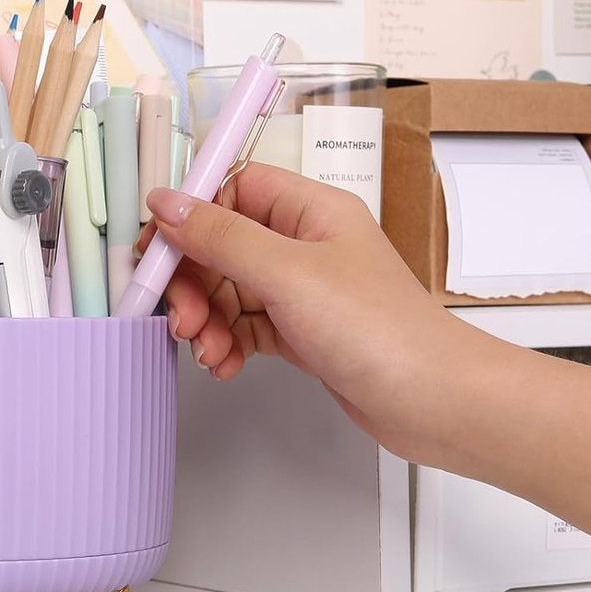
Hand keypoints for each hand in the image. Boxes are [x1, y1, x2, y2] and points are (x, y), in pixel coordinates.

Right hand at [141, 164, 479, 465]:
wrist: (433, 402)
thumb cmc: (380, 330)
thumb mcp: (288, 274)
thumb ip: (221, 237)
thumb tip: (167, 203)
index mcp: (310, 210)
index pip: (233, 189)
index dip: (192, 216)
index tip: (157, 250)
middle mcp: (305, 244)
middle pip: (222, 244)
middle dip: (193, 282)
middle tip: (181, 316)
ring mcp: (303, 290)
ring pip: (229, 290)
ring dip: (206, 319)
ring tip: (206, 349)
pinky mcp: (300, 332)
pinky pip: (244, 326)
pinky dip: (226, 343)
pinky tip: (224, 363)